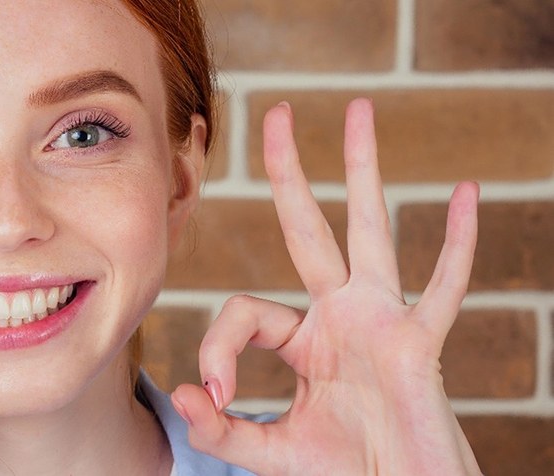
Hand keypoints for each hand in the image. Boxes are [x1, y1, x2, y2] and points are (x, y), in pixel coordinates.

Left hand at [172, 99, 481, 474]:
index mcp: (305, 340)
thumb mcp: (271, 452)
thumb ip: (224, 428)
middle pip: (309, 230)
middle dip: (289, 174)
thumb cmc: (347, 473)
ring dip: (363, 171)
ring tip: (360, 109)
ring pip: (371, 232)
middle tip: (276, 112)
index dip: (218, 347)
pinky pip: (443, 289)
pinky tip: (466, 192)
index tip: (215, 395)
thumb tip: (184, 394)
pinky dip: (456, 244)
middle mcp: (341, 318)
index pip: (245, 312)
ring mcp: (381, 323)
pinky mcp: (419, 346)